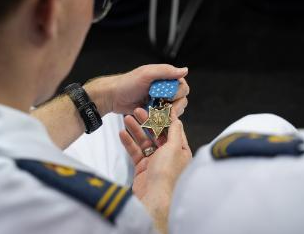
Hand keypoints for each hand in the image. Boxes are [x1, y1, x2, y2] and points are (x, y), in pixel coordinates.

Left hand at [112, 64, 188, 115]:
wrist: (113, 97)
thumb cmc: (127, 83)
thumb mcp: (147, 73)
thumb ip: (166, 71)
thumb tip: (185, 70)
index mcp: (166, 79)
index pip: (183, 87)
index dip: (178, 94)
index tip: (169, 97)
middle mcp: (166, 91)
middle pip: (182, 101)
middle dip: (175, 106)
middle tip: (164, 108)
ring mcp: (160, 103)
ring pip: (175, 112)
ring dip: (167, 114)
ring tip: (155, 112)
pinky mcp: (155, 113)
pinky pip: (164, 119)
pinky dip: (161, 120)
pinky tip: (152, 118)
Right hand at [119, 108, 191, 233]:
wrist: (153, 198)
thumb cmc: (167, 174)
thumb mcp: (175, 148)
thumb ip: (174, 132)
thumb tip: (177, 119)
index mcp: (182, 151)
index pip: (174, 130)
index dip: (165, 118)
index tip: (157, 106)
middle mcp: (169, 156)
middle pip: (158, 134)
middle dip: (148, 122)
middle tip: (138, 110)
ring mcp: (155, 162)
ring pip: (145, 141)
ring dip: (136, 129)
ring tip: (127, 118)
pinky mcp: (142, 168)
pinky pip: (135, 151)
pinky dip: (129, 142)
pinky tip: (122, 133)